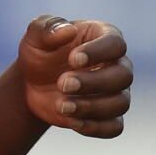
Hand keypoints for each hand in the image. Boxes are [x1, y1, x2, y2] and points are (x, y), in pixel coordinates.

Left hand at [19, 15, 131, 137]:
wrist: (32, 82)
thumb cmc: (41, 52)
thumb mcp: (36, 35)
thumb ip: (47, 28)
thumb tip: (67, 30)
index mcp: (104, 37)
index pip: (116, 44)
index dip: (98, 52)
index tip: (73, 59)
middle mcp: (117, 65)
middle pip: (123, 76)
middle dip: (94, 82)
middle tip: (63, 83)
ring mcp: (116, 92)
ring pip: (120, 103)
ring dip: (91, 107)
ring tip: (62, 106)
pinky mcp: (108, 116)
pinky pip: (114, 127)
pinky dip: (95, 127)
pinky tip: (72, 121)